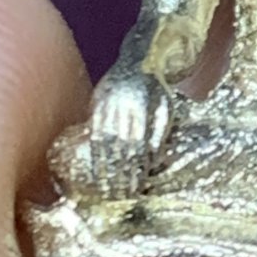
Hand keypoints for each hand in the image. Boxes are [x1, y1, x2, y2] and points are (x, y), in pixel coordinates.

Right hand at [89, 63, 171, 194]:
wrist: (139, 60)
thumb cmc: (157, 90)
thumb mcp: (166, 108)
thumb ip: (159, 134)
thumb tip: (154, 162)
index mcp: (140, 109)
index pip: (136, 146)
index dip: (135, 168)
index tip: (136, 188)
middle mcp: (120, 108)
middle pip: (118, 147)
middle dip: (119, 173)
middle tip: (120, 196)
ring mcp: (105, 106)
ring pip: (102, 142)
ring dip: (103, 167)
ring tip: (105, 189)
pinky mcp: (94, 105)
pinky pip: (91, 133)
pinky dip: (92, 153)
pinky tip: (93, 169)